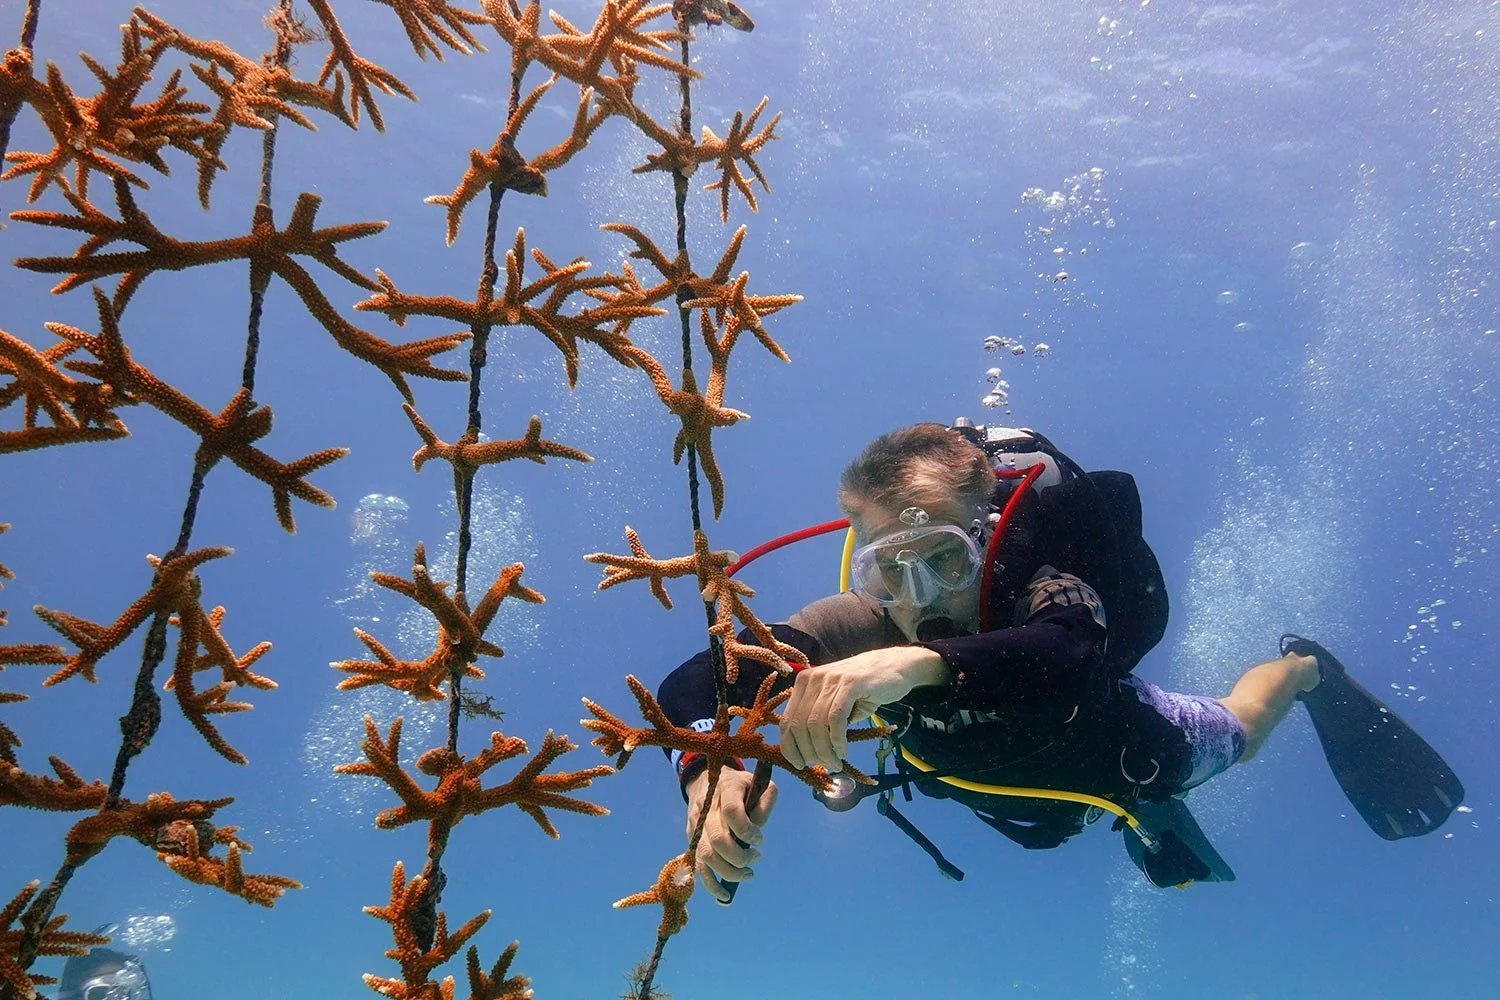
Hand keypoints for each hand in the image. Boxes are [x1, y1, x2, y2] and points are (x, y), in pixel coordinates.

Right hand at [686, 766, 777, 903]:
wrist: (705, 779)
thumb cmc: (739, 786)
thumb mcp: (758, 784)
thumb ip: (764, 803)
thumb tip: (758, 830)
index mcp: (726, 789)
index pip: (731, 811)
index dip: (747, 829)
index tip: (759, 839)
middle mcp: (707, 808)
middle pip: (718, 839)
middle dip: (739, 856)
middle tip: (755, 858)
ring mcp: (696, 825)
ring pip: (706, 855)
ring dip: (728, 872)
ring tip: (748, 874)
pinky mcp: (692, 839)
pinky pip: (698, 865)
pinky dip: (710, 883)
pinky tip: (725, 895)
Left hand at [779, 646, 947, 772]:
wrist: (896, 665)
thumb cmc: (865, 689)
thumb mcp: (836, 701)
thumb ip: (821, 719)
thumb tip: (810, 753)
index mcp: (805, 682)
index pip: (787, 719)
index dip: (790, 746)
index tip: (799, 764)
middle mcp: (814, 678)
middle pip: (799, 724)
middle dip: (809, 752)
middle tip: (824, 765)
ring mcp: (832, 679)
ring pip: (816, 724)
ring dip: (824, 750)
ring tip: (835, 763)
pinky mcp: (851, 683)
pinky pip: (836, 718)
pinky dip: (837, 740)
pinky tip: (843, 750)